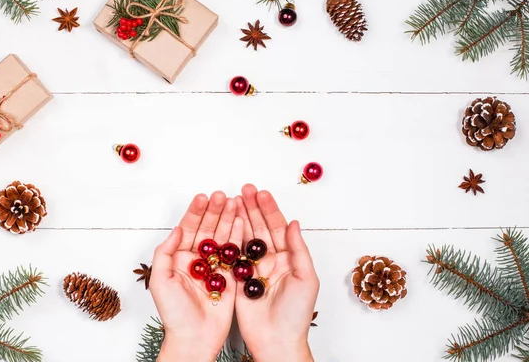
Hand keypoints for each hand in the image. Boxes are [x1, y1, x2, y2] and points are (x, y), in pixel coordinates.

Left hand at [149, 192, 243, 361]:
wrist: (194, 338)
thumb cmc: (174, 314)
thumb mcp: (160, 280)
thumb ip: (166, 252)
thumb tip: (178, 228)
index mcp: (180, 258)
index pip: (188, 229)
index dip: (196, 212)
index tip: (203, 197)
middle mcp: (199, 259)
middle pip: (208, 229)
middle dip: (215, 211)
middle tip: (222, 195)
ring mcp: (215, 266)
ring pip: (223, 237)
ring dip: (228, 218)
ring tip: (235, 201)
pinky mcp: (230, 276)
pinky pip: (235, 252)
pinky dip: (239, 236)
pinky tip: (243, 221)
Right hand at [235, 184, 318, 361]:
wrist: (277, 341)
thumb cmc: (296, 314)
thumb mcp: (305, 278)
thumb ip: (298, 249)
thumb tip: (293, 222)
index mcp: (288, 258)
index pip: (277, 227)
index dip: (269, 209)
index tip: (260, 193)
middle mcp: (271, 260)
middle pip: (260, 228)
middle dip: (252, 207)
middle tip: (244, 189)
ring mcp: (254, 269)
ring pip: (246, 237)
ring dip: (240, 218)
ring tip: (232, 199)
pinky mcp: (239, 279)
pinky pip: (233, 255)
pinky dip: (229, 238)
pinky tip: (225, 224)